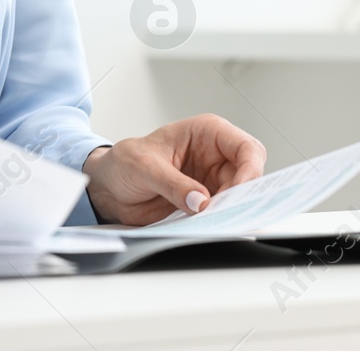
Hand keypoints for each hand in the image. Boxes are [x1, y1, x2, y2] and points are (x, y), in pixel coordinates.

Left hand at [82, 114, 266, 225]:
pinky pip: (223, 213)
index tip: (239, 191)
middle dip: (244, 194)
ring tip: (215, 222)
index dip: (250, 169)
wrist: (109, 186)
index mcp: (206, 132)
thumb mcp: (144, 167)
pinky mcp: (206, 202)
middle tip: (227, 211)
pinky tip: (209, 226)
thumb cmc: (124, 162)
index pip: (245, 147)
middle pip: (250, 174)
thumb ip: (172, 183)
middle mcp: (215, 156)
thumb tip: (200, 201)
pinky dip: (220, 221)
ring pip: (240, 197)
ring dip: (232, 211)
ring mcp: (212, 181)